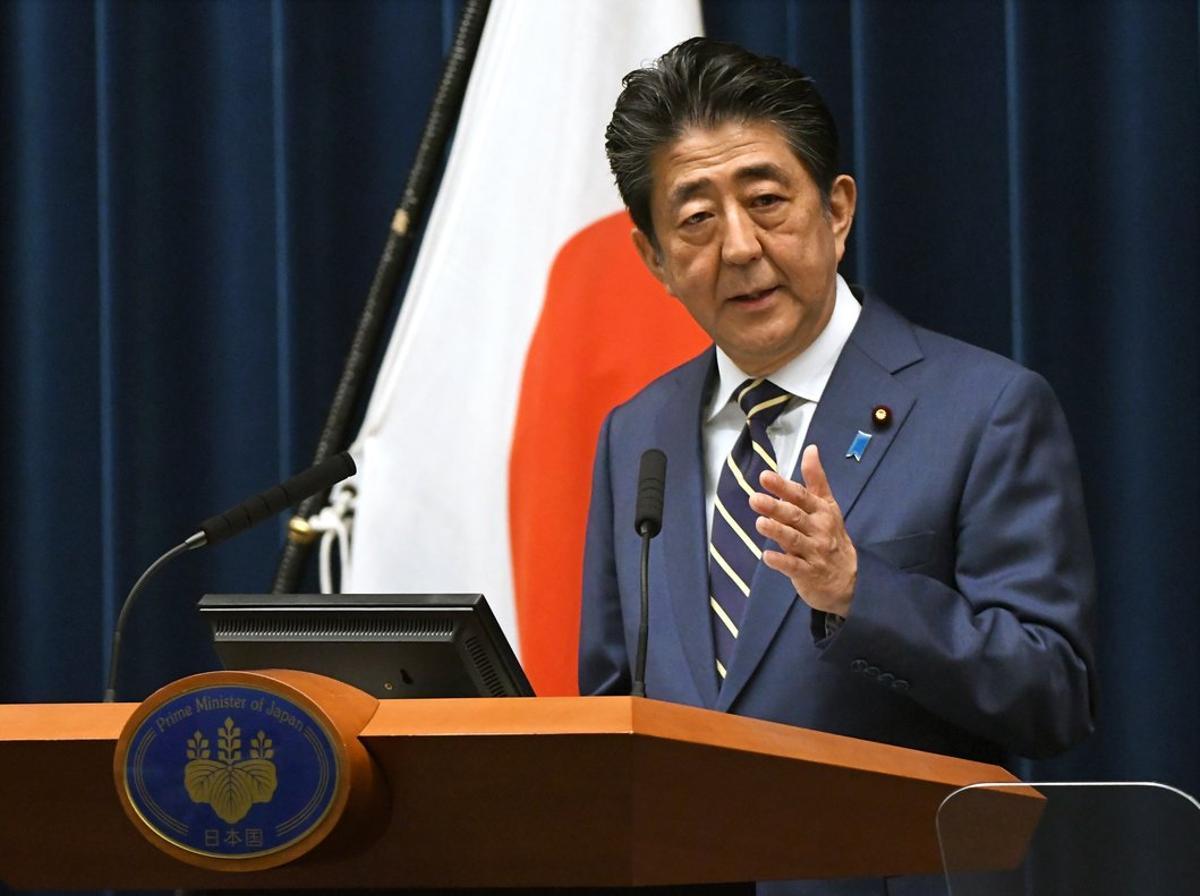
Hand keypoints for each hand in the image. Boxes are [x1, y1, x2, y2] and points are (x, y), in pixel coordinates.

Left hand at [749, 445, 856, 616]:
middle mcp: (819, 529)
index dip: (783, 486)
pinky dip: (781, 562)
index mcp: (821, 511)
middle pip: (795, 516)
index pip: (801, 496)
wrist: (850, 579)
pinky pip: (794, 567)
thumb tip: (810, 448)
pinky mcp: (808, 573)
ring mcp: (814, 552)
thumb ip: (816, 479)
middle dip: (775, 507)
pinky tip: (767, 556)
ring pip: (794, 540)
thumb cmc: (832, 536)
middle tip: (754, 498)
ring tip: (759, 522)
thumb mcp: (828, 505)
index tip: (764, 477)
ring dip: (777, 531)